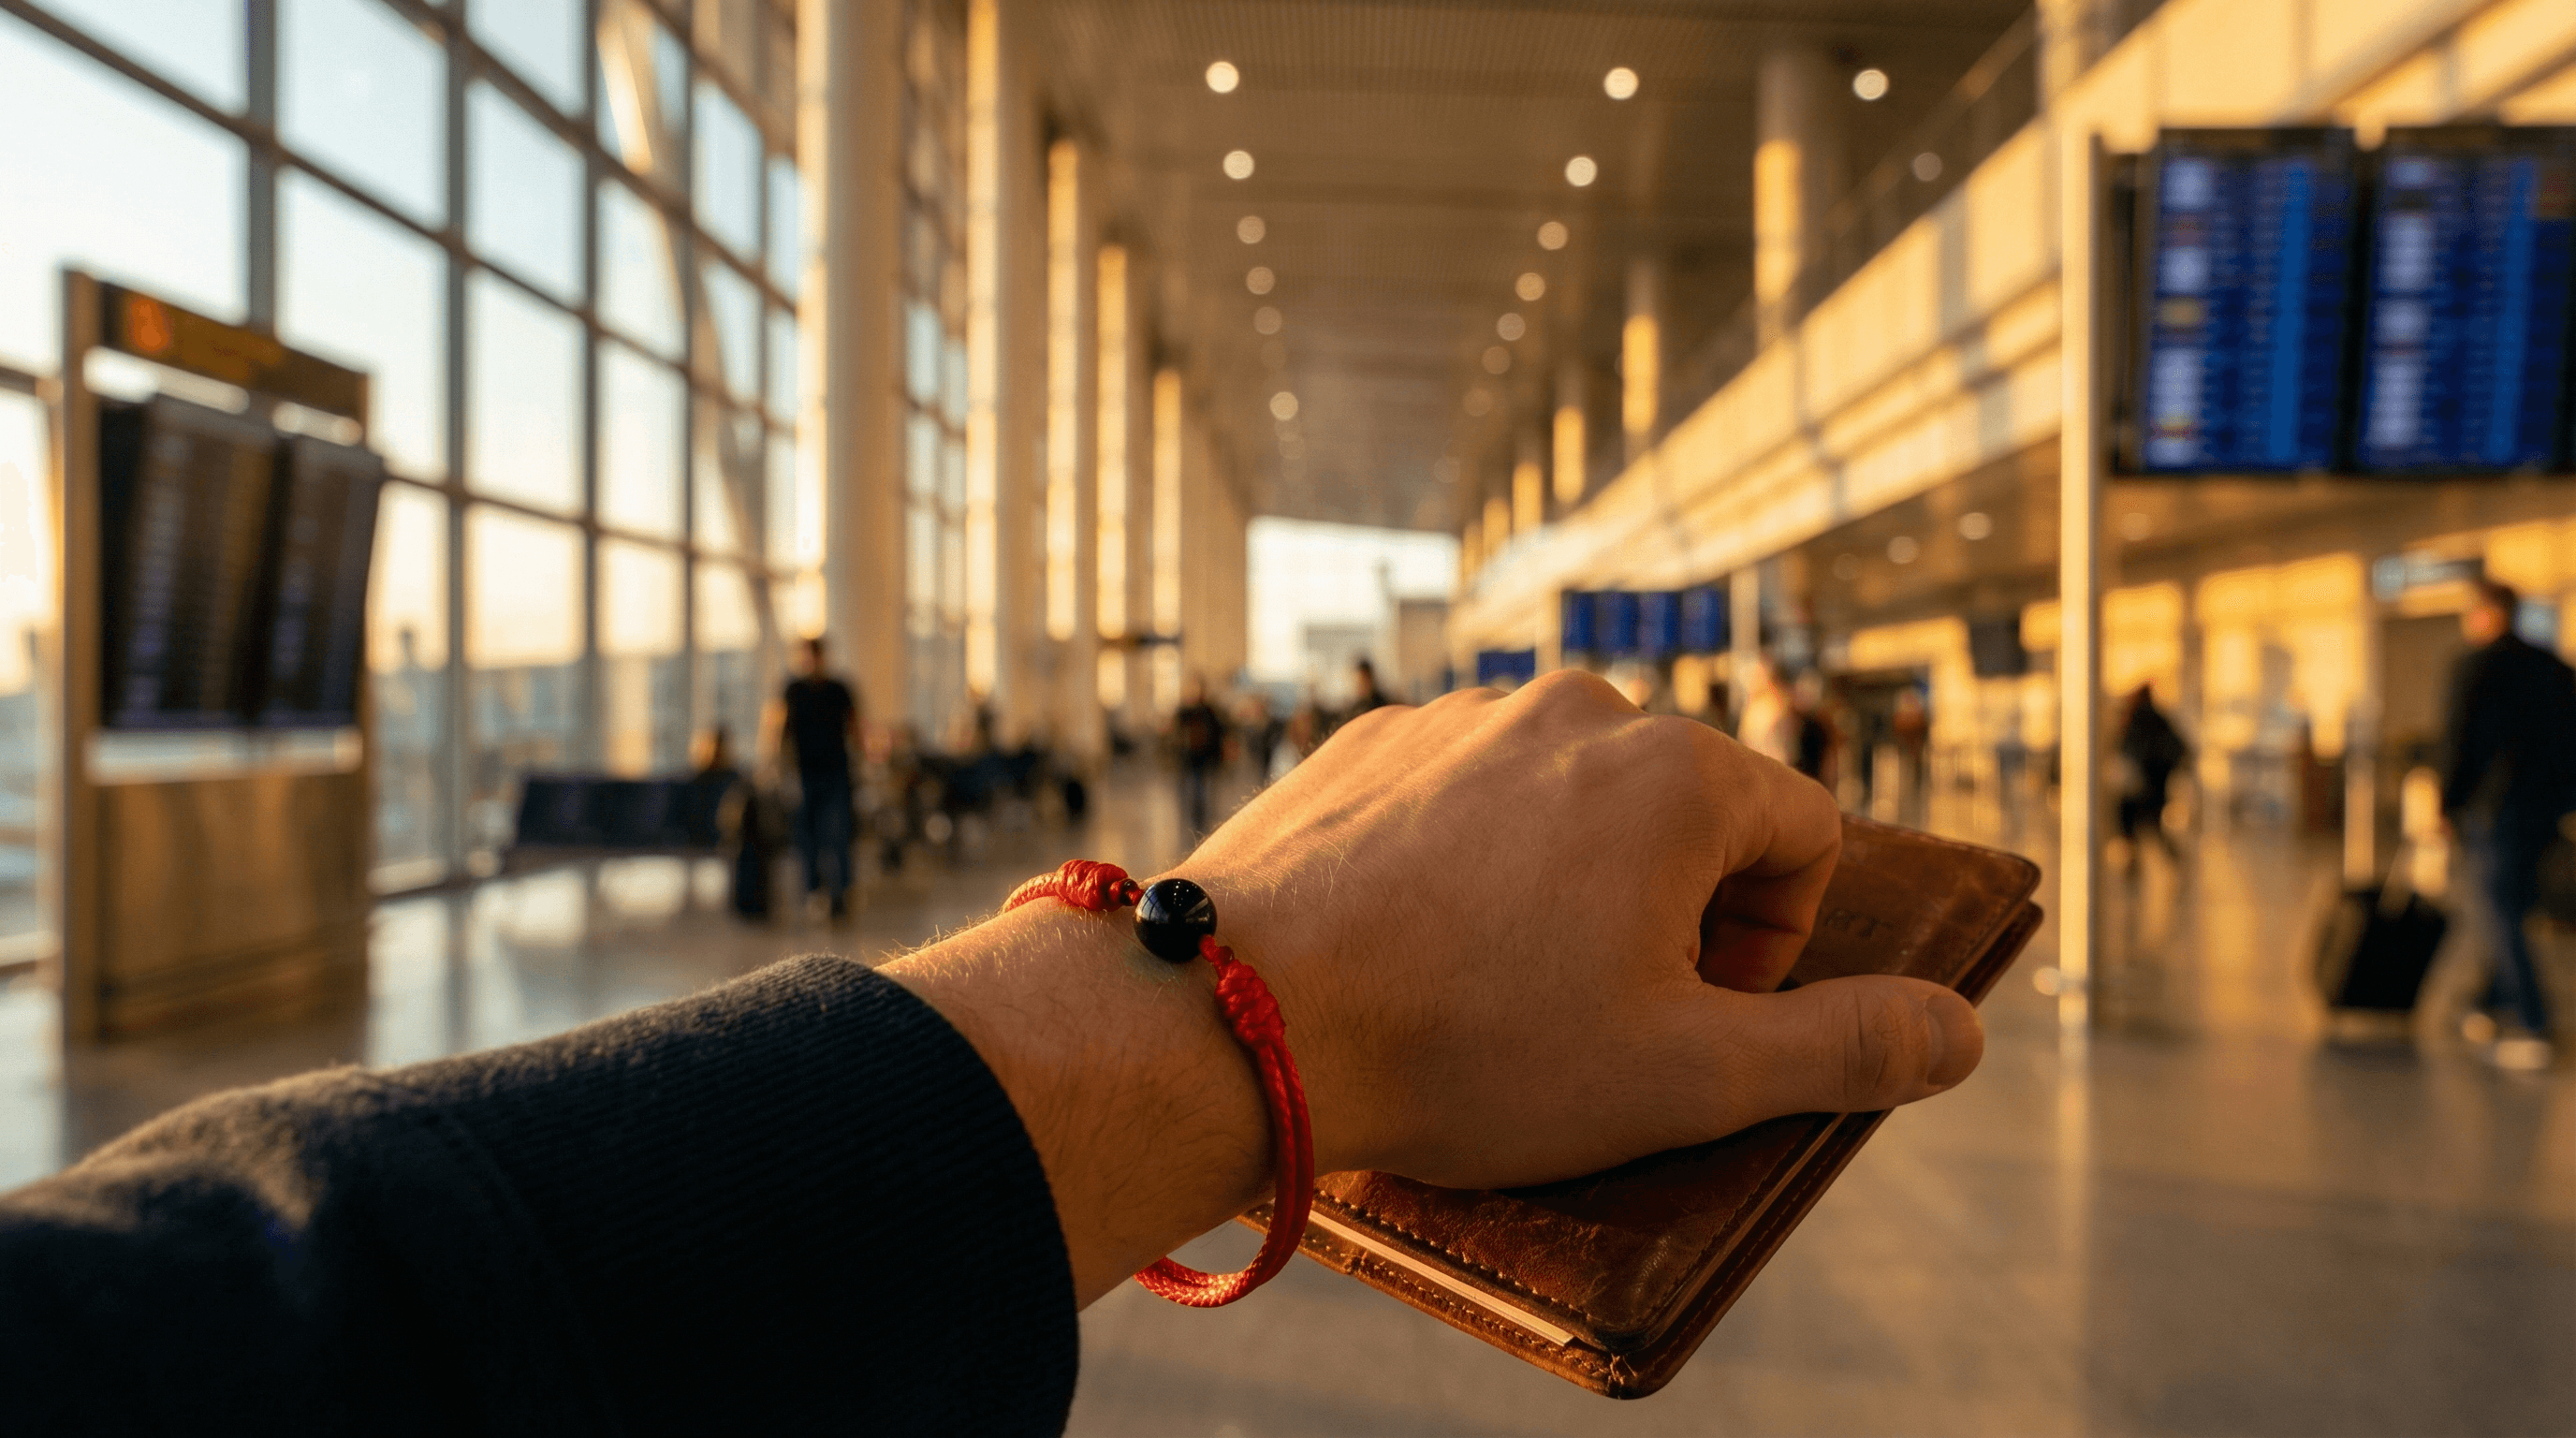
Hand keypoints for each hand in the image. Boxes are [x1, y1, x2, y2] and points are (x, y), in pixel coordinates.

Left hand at [1186, 671, 1981, 1188]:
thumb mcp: (1689, 1075)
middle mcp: (1575, 710)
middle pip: (1686, 808)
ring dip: (1569, 881)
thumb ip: (1846, 1048)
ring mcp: (1460, 714)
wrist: (1240, 1017)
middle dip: (1672, 910)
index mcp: (1679, 773)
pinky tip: (1420, 941)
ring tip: (1498, 982)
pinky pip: (1465, 791)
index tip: (1697, 1012)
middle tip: (1598, 1011)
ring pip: (1569, 796)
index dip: (1776, 944)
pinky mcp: (1369, 740)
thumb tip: (1962, 1033)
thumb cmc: (1473, 1049)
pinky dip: (1469, 859)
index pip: (1806, 835)